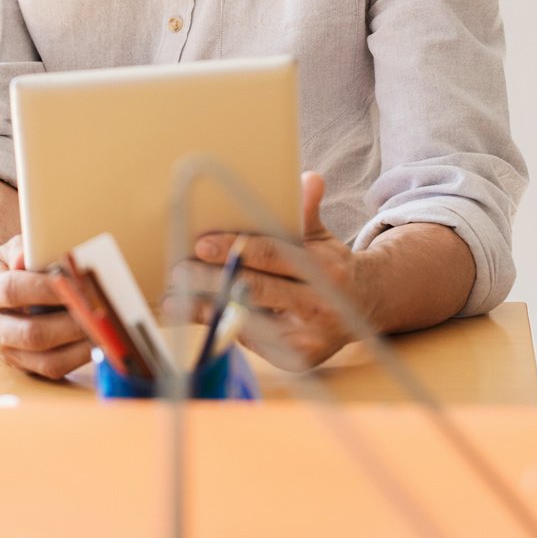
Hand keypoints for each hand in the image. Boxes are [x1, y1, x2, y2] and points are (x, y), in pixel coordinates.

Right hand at [0, 235, 90, 378]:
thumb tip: (31, 255)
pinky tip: (97, 339)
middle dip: (71, 322)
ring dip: (80, 345)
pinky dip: (81, 357)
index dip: (45, 288)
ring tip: (103, 327)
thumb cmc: (8, 268)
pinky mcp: (25, 367)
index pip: (12, 291)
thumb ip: (22, 250)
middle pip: (32, 334)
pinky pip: (56, 370)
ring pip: (47, 360)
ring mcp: (8, 353)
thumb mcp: (10, 250)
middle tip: (98, 309)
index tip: (75, 282)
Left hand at [186, 172, 368, 370]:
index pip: (274, 255)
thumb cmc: (328, 264)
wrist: (363, 307)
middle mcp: (318, 305)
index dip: (236, 249)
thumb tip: (309, 178)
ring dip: (206, 308)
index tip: (201, 243)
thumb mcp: (321, 236)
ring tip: (172, 299)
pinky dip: (218, 327)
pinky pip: (251, 341)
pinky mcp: (297, 359)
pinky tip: (191, 316)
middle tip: (178, 269)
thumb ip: (307, 211)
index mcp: (324, 268)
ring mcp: (308, 337)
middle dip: (212, 280)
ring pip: (248, 320)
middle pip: (256, 289)